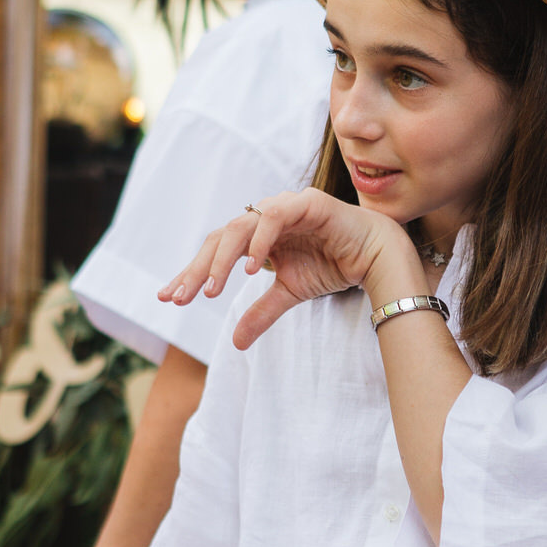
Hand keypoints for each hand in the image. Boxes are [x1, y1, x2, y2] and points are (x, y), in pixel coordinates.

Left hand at [159, 189, 419, 349]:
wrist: (377, 257)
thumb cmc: (334, 265)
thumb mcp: (291, 294)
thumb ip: (261, 312)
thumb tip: (235, 343)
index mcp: (257, 236)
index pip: (216, 252)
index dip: (191, 273)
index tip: (169, 299)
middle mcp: (265, 218)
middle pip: (220, 239)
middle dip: (197, 270)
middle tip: (180, 299)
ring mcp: (283, 207)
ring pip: (239, 227)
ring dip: (222, 260)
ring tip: (210, 290)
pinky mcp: (306, 203)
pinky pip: (273, 217)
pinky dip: (259, 241)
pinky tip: (251, 268)